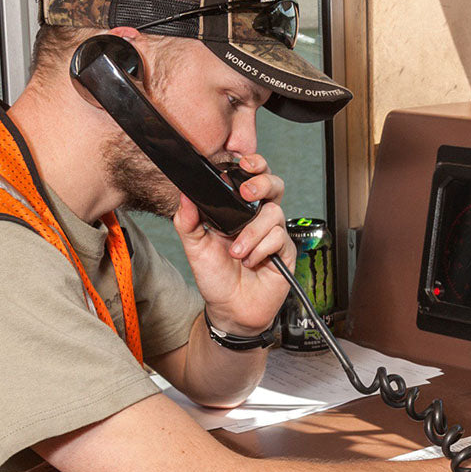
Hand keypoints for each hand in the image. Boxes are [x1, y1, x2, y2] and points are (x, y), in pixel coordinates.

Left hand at [173, 153, 294, 334]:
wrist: (230, 309)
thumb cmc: (216, 277)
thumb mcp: (194, 247)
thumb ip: (188, 221)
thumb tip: (185, 195)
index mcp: (237, 211)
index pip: (250, 178)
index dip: (253, 165)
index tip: (242, 163)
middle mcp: (258, 218)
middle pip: (274, 185)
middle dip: (263, 183)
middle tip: (246, 193)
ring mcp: (273, 233)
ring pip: (273, 213)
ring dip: (251, 233)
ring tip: (236, 252)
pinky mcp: (285, 250)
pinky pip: (279, 238)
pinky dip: (260, 250)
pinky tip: (251, 262)